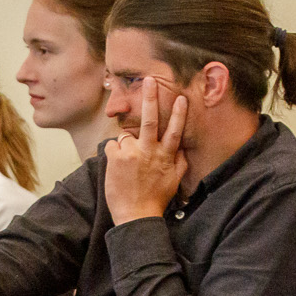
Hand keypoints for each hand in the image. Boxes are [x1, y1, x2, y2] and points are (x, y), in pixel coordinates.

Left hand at [103, 85, 187, 223]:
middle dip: (150, 98)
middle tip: (149, 80)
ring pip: (126, 136)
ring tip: (128, 166)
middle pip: (150, 120)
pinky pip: (113, 146)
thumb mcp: (175, 181)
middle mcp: (149, 151)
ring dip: (126, 146)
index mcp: (165, 156)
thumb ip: (180, 162)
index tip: (181, 97)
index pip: (175, 131)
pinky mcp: (115, 158)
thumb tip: (182, 148)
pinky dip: (114, 153)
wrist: (135, 215)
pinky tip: (118, 168)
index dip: (179, 114)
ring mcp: (131, 153)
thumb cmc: (156, 199)